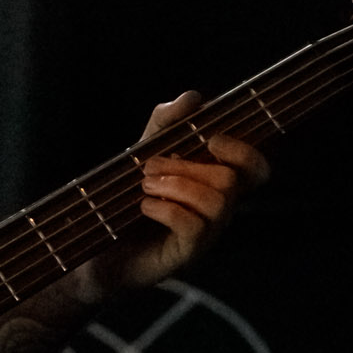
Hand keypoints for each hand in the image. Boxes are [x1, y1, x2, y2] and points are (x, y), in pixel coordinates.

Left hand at [77, 90, 269, 300]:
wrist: (95, 253)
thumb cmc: (124, 203)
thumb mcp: (142, 154)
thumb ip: (165, 125)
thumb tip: (193, 96)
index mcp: (215, 186)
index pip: (257, 170)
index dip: (244, 152)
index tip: (210, 139)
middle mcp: (218, 212)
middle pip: (231, 180)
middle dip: (187, 166)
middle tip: (148, 167)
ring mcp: (206, 236)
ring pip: (217, 202)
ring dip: (176, 185)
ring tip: (144, 186)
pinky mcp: (186, 255)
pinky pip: (193, 225)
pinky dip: (165, 208)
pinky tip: (143, 207)